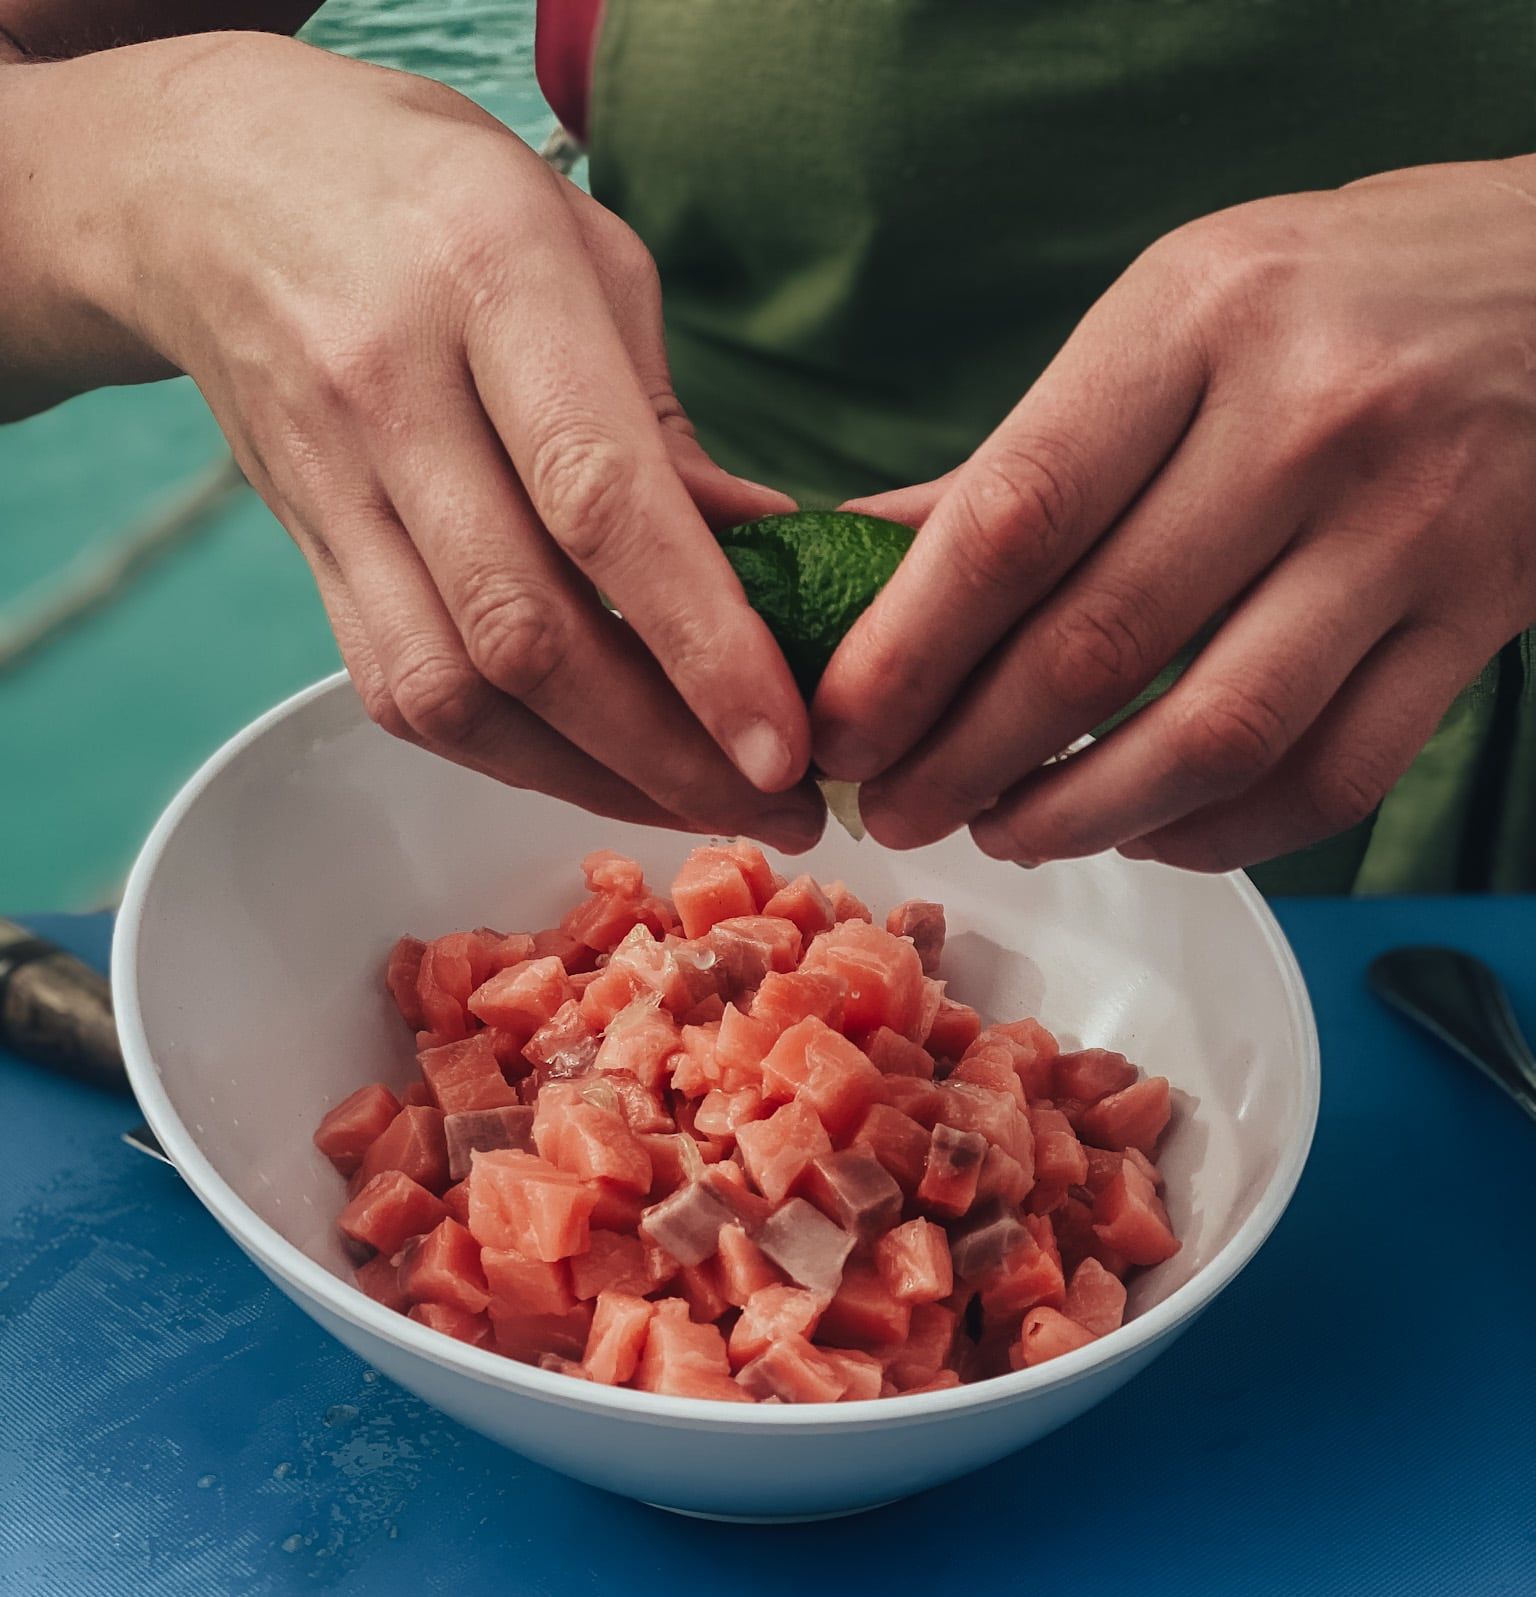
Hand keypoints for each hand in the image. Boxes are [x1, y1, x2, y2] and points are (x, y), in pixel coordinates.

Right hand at [0, 34, 818, 847]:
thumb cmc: (445, 206)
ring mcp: (331, 480)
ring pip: (455, 689)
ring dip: (594, 777)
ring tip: (704, 807)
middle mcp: (392, 386)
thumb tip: (777, 574)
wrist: (218, 187)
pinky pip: (404, 694)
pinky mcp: (305, 553)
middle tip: (780, 808)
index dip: (701, 643)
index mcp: (490, 278)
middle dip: (666, 751)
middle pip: (526, 628)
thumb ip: (670, 429)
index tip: (786, 744)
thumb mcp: (588, 257)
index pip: (600, 500)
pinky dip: (512, 756)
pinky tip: (600, 770)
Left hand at [814, 158, 1535, 870]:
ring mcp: (1409, 526)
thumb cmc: (1332, 299)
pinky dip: (1219, 834)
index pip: (1015, 517)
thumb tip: (856, 565)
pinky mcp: (1482, 618)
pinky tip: (1149, 832)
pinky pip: (1329, 779)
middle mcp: (1310, 418)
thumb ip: (1025, 456)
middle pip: (1096, 645)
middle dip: (966, 760)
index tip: (842, 728)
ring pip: (1213, 737)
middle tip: (899, 809)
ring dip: (1082, 817)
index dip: (908, 651)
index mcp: (1198, 320)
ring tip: (1009, 831)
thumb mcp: (1172, 317)